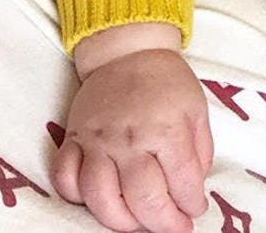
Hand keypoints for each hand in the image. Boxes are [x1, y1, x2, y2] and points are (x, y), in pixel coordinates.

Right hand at [53, 48, 212, 231]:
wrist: (128, 50)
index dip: (192, 205)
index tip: (195, 209)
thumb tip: (194, 189)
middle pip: (144, 200)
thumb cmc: (166, 81)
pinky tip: (94, 199)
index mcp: (166, 128)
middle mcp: (130, 138)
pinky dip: (75, 197)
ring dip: (121, 221)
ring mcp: (98, 140)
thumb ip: (200, 151)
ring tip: (137, 222)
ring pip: (101, 198)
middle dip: (163, 224)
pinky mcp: (74, 138)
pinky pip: (65, 177)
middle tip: (173, 226)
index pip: (183, 183)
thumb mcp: (197, 108)